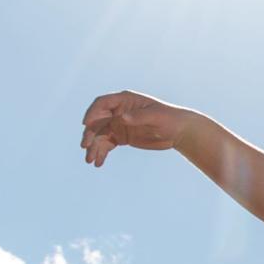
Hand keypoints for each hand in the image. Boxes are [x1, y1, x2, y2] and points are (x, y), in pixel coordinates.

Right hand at [81, 90, 197, 167]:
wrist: (178, 132)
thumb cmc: (169, 119)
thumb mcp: (155, 117)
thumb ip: (138, 117)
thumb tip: (121, 118)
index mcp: (125, 101)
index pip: (102, 104)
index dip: (92, 113)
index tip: (86, 125)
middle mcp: (118, 111)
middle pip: (98, 121)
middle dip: (90, 134)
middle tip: (85, 146)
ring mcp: (119, 124)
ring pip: (100, 135)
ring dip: (94, 147)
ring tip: (90, 160)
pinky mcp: (122, 137)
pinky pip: (107, 144)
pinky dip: (101, 153)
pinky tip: (98, 163)